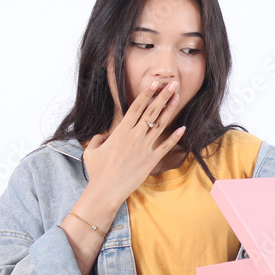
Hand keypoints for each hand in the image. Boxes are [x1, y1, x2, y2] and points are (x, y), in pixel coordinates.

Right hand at [82, 80, 185, 203]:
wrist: (106, 191)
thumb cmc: (97, 171)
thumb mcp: (91, 150)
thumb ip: (98, 138)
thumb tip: (104, 135)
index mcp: (120, 132)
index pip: (136, 108)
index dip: (146, 94)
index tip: (155, 83)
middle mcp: (134, 137)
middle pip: (151, 112)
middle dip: (163, 96)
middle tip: (173, 84)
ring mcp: (144, 148)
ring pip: (160, 125)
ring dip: (169, 110)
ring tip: (177, 98)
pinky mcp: (151, 161)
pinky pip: (165, 147)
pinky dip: (174, 137)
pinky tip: (183, 128)